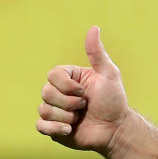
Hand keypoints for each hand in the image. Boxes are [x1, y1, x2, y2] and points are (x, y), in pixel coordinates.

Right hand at [36, 26, 128, 152]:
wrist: (116, 130)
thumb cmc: (114, 102)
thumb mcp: (109, 75)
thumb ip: (98, 53)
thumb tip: (94, 28)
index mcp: (67, 78)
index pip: (52, 75)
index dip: (68, 86)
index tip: (85, 93)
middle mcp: (57, 93)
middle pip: (46, 93)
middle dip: (70, 103)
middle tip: (85, 107)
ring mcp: (54, 111)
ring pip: (44, 110)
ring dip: (66, 117)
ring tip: (80, 119)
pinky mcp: (53, 128)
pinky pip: (40, 126)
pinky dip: (55, 129)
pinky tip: (70, 130)